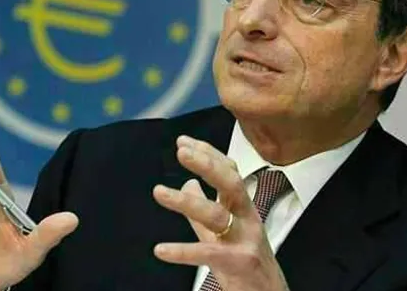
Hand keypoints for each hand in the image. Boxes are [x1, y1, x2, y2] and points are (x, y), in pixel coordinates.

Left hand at [152, 136, 288, 290]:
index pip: (228, 172)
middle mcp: (247, 219)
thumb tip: (188, 184)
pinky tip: (161, 249)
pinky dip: (183, 251)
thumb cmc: (245, 265)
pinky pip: (209, 253)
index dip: (208, 154)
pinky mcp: (240, 263)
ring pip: (217, 215)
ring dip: (186, 202)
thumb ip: (203, 211)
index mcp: (242, 209)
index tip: (184, 142)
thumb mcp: (221, 234)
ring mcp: (246, 240)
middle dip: (208, 164)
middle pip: (231, 184)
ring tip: (158, 191)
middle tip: (182, 152)